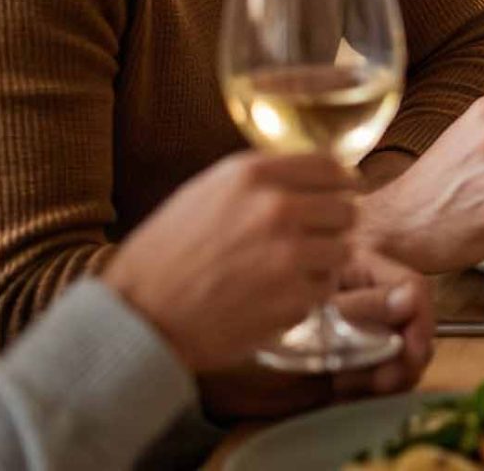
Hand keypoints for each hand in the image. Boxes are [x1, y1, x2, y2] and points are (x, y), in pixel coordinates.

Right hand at [101, 151, 354, 372]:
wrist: (138, 315)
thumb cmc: (165, 254)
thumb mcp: (204, 192)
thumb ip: (260, 179)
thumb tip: (311, 174)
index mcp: (253, 175)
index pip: (331, 167)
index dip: (339, 183)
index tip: (340, 194)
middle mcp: (277, 209)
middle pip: (346, 209)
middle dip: (332, 226)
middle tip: (310, 241)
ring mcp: (289, 256)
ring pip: (342, 251)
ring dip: (322, 263)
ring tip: (286, 273)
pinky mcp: (293, 299)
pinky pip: (323, 290)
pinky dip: (305, 296)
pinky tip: (273, 298)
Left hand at [192, 250, 436, 418]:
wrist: (194, 343)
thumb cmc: (235, 311)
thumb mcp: (302, 307)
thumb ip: (358, 305)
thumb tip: (410, 301)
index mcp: (354, 269)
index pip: (411, 288)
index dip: (421, 319)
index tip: (413, 350)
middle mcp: (361, 298)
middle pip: (413, 324)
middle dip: (405, 355)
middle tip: (384, 380)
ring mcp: (355, 331)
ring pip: (401, 354)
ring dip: (387, 373)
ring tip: (348, 383)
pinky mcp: (346, 363)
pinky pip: (379, 376)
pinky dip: (367, 387)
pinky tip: (338, 388)